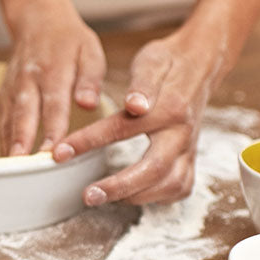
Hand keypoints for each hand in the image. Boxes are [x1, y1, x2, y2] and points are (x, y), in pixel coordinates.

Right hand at [0, 0, 105, 156]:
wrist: (37, 20)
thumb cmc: (70, 41)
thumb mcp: (90, 51)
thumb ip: (90, 79)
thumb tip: (89, 103)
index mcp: (54, 70)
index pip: (54, 104)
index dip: (52, 129)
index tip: (53, 151)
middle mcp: (29, 80)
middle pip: (24, 114)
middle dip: (22, 141)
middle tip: (22, 166)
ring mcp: (12, 88)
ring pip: (8, 120)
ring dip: (9, 145)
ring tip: (9, 171)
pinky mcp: (3, 95)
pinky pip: (1, 120)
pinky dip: (2, 140)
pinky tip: (5, 161)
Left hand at [54, 28, 225, 205]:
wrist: (200, 65)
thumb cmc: (168, 63)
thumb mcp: (152, 62)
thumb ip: (142, 84)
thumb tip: (135, 104)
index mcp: (169, 108)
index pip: (122, 129)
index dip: (88, 142)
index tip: (60, 153)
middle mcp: (182, 133)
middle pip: (154, 169)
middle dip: (118, 187)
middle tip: (88, 195)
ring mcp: (190, 149)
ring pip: (170, 186)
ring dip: (136, 197)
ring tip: (104, 197)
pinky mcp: (192, 159)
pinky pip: (180, 188)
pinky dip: (157, 198)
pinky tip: (132, 195)